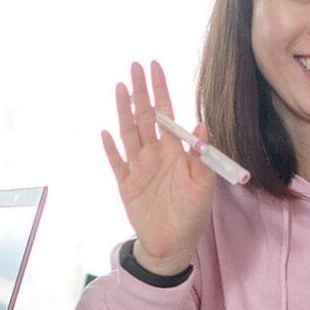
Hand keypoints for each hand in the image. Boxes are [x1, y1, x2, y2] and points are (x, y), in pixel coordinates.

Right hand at [100, 60, 215, 276]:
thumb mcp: (204, 185)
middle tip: (134, 65)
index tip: (154, 66)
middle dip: (140, 91)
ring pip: (129, 133)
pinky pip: (116, 163)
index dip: (160, 89)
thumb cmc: (192, 213)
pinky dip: (111, 149)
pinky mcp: (126, 184)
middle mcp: (154, 154)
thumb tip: (200, 124)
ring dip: (123, 110)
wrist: (173, 244)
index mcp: (174, 151)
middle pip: (145, 116)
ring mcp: (138, 168)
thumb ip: (201, 155)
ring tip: (119, 87)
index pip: (166, 113)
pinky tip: (105, 133)